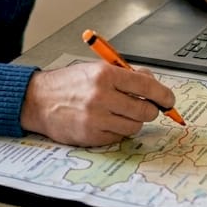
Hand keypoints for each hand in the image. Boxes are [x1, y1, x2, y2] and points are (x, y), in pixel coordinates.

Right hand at [19, 62, 175, 146]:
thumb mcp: (97, 68)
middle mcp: (101, 96)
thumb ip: (126, 75)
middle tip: (145, 107)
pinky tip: (107, 122)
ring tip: (121, 113)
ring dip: (133, 121)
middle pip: (145, 110)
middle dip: (150, 110)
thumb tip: (153, 84)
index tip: (169, 100)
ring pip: (134, 126)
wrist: (38, 100)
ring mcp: (96, 118)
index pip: (147, 86)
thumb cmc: (69, 84)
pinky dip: (118, 131)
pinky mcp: (91, 136)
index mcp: (105, 75)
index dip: (164, 95)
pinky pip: (119, 137)